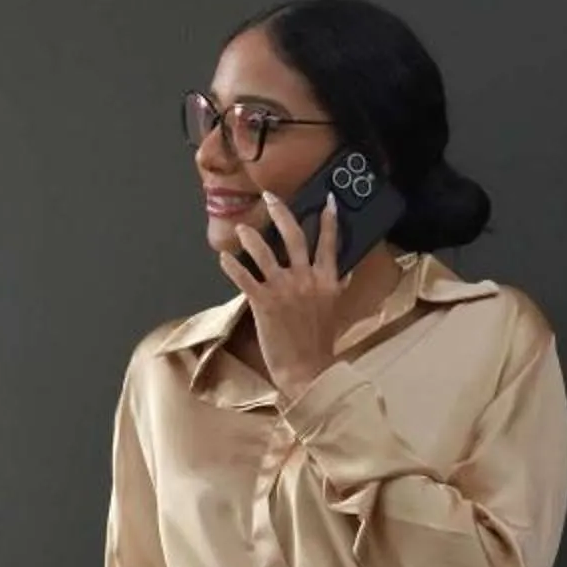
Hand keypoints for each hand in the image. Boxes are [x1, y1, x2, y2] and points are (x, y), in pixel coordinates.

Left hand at [220, 194, 343, 401]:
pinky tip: (223, 257)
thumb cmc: (320, 341)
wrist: (307, 368)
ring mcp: (284, 289)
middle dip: (281, 214)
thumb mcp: (335, 308)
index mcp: (327, 280)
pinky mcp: (264, 302)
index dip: (328, 219)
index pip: (329, 243)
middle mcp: (307, 279)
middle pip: (294, 237)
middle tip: (270, 198)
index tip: (325, 199)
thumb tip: (343, 271)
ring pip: (265, 253)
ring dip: (252, 237)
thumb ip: (338, 286)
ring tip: (241, 227)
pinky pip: (244, 278)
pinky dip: (232, 266)